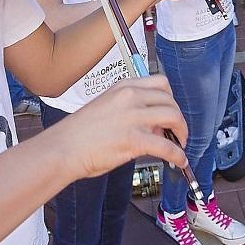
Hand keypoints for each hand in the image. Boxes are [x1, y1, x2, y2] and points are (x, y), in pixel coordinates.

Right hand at [59, 76, 188, 180]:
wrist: (62, 148)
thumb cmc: (79, 133)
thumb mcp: (106, 107)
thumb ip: (130, 110)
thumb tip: (153, 125)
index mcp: (123, 87)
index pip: (160, 83)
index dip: (170, 99)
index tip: (169, 112)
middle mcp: (131, 97)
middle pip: (170, 100)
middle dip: (178, 118)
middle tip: (177, 132)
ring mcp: (133, 116)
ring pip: (174, 117)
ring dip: (182, 132)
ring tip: (180, 145)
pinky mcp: (134, 139)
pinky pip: (167, 146)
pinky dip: (178, 155)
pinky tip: (179, 161)